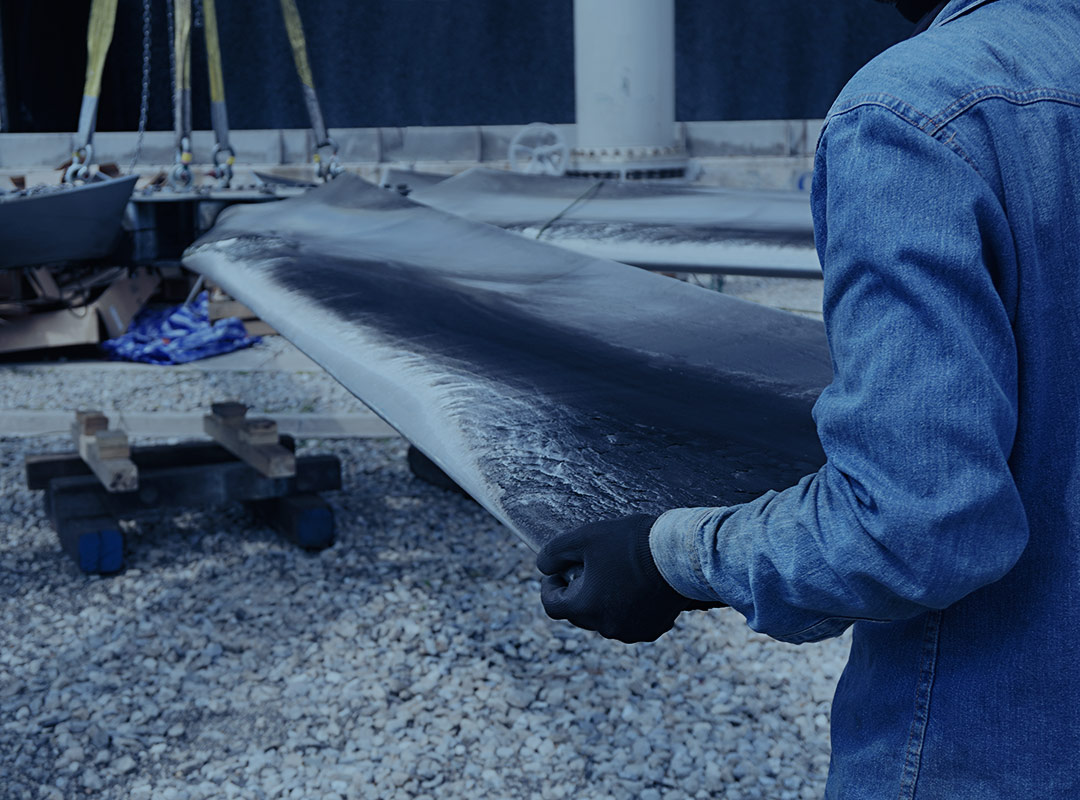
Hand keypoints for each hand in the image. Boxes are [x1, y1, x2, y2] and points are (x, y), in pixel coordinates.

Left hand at [537, 514, 722, 643]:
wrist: (681, 554)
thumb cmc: (630, 543)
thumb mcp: (584, 537)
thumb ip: (553, 552)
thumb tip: (542, 566)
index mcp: (585, 608)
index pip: (552, 605)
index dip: (550, 585)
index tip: (559, 570)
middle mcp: (605, 627)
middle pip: (579, 612)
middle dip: (578, 590)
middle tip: (590, 566)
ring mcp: (631, 631)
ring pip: (605, 617)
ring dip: (603, 600)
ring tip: (615, 573)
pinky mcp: (653, 629)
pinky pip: (630, 621)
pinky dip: (627, 606)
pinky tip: (636, 585)